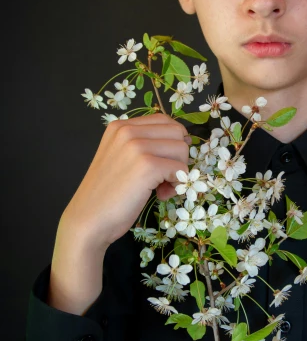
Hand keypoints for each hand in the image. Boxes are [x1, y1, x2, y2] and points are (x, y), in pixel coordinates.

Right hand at [62, 114, 191, 249]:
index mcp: (120, 126)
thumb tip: (184, 142)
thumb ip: (145, 146)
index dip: (172, 142)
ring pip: (182, 149)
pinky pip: (180, 169)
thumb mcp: (122, 158)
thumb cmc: (107, 195)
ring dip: (178, 171)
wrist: (88, 220)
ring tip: (160, 188)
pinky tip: (159, 195)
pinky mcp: (146, 165)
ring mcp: (136, 146)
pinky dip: (177, 184)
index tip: (164, 163)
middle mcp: (127, 130)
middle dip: (177, 156)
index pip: (165, 121)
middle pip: (177, 132)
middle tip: (163, 178)